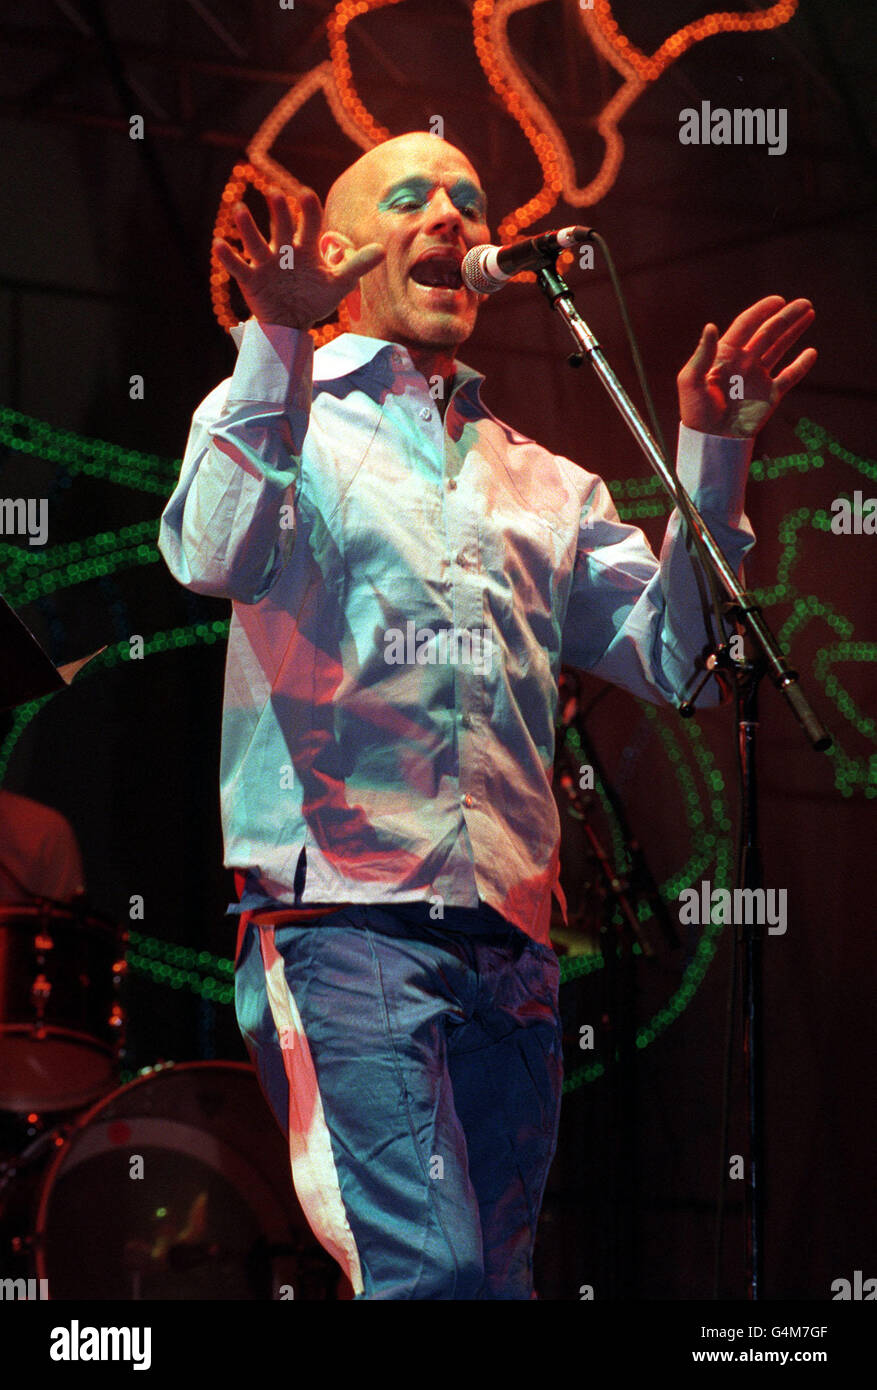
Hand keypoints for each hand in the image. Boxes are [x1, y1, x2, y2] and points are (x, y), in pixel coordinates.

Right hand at [213, 187, 384, 329]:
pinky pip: (238, 267)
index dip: (307, 210)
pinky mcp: (251, 281)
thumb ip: (356, 266)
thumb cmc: (314, 299)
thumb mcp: (338, 285)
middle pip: (281, 228)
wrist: (294, 324)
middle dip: (278, 213)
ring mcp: (266, 265)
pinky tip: (218, 243)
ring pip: (255, 243)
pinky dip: (228, 257)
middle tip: (275, 195)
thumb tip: (382, 250)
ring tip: (239, 210)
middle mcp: (283, 251)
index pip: (308, 224)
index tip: (306, 194)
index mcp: (305, 248)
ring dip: (247, 227)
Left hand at [677, 296, 816, 437]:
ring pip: (780, 348)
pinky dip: (801, 365)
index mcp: (725, 354)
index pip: (746, 325)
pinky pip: (789, 376)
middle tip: (804, 303)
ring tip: (810, 314)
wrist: (710, 441)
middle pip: (768, 333)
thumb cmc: (695, 412)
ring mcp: (758, 376)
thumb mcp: (691, 381)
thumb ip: (702, 354)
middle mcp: (744, 361)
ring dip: (794, 332)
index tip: (778, 300)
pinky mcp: (769, 395)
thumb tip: (711, 326)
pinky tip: (811, 353)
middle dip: (786, 317)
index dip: (762, 311)